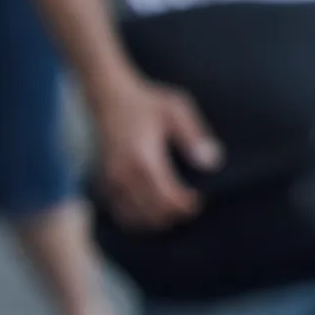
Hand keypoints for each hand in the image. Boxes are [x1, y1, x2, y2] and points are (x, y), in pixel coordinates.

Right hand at [91, 72, 221, 230]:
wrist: (107, 95)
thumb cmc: (145, 102)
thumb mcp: (176, 109)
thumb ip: (194, 136)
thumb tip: (210, 163)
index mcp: (144, 159)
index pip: (167, 198)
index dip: (185, 205)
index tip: (197, 199)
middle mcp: (124, 173)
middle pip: (151, 212)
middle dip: (172, 214)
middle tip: (187, 205)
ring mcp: (111, 178)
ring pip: (133, 216)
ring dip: (154, 220)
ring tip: (169, 210)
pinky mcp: (104, 180)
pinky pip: (119, 211)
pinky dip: (135, 217)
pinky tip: (149, 212)